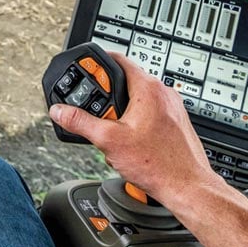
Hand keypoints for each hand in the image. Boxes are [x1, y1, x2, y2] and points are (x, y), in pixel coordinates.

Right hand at [50, 52, 222, 203]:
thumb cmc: (158, 164)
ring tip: (115, 133)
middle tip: (98, 115)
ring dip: (121, 112)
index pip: (117, 59)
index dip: (96, 64)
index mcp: (149, 88)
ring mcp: (172, 107)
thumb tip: (60, 111)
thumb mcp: (108, 141)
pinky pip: (149, 113)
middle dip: (107, 98)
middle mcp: (164, 93)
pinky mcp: (176, 122)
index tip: (84, 73)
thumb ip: (80, 122)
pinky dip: (135, 122)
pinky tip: (131, 143)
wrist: (187, 186)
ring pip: (137, 99)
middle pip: (125, 81)